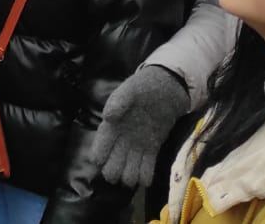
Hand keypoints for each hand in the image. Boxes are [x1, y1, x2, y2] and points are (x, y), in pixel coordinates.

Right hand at [91, 65, 190, 188]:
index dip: (98, 156)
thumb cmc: (144, 86)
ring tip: (134, 177)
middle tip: (119, 173)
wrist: (166, 87)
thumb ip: (119, 101)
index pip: (100, 147)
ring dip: (129, 178)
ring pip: (127, 171)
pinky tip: (146, 178)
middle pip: (111, 165)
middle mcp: (121, 139)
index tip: (100, 161)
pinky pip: (146, 169)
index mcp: (111, 126)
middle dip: (113, 172)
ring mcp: (136, 146)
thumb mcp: (130, 90)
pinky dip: (145, 177)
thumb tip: (108, 116)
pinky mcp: (152, 149)